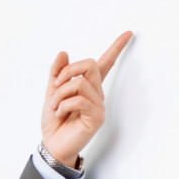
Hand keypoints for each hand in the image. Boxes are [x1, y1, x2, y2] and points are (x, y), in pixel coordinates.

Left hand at [41, 31, 132, 166]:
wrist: (52, 144)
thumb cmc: (54, 122)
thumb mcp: (51, 93)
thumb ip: (56, 74)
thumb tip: (63, 53)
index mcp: (88, 86)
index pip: (105, 64)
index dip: (116, 48)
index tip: (128, 34)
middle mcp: (96, 94)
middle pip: (90, 65)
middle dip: (68, 71)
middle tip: (55, 85)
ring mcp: (98, 106)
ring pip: (80, 83)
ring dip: (60, 93)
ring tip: (55, 106)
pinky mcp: (96, 117)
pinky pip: (80, 100)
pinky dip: (64, 105)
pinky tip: (60, 113)